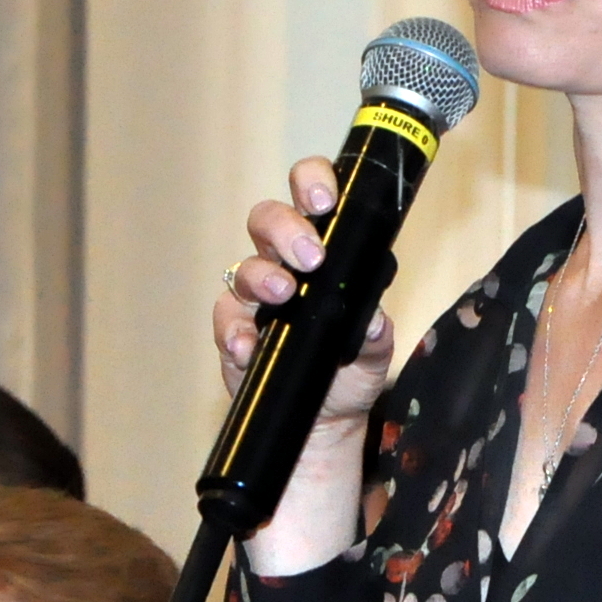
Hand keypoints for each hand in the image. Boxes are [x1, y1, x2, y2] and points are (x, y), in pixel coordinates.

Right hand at [213, 156, 396, 429]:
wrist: (325, 418)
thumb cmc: (350, 368)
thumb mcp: (375, 350)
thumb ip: (376, 332)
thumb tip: (372, 319)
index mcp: (323, 246)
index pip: (311, 195)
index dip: (313, 183)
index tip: (327, 201)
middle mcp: (283, 262)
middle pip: (267, 219)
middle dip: (287, 229)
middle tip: (313, 256)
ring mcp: (254, 296)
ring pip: (244, 265)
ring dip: (262, 275)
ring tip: (285, 293)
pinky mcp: (233, 331)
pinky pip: (226, 319)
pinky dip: (236, 331)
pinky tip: (250, 345)